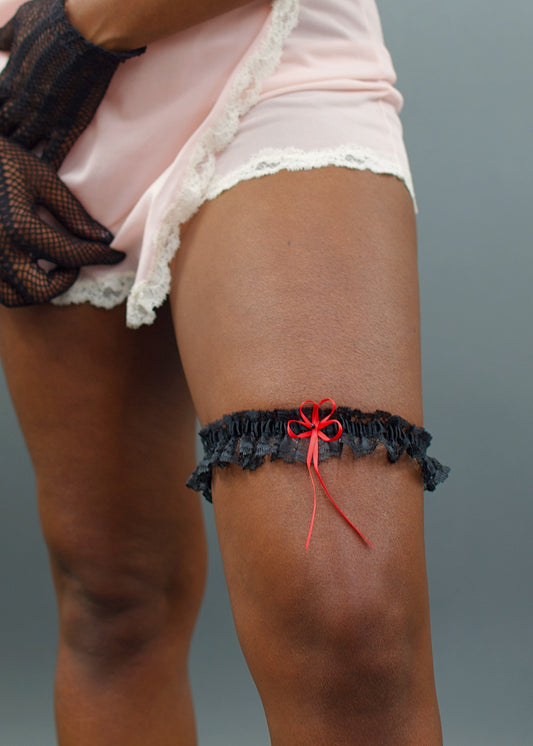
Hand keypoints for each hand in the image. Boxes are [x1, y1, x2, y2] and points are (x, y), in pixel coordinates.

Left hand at [0, 0, 144, 168]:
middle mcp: (22, 103)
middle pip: (2, 131)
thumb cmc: (54, 19)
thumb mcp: (19, 23)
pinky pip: (53, 152)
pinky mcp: (68, 124)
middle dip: (2, 142)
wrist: (89, 29)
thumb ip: (5, 37)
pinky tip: (40, 174)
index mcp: (8, 80)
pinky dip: (45, 165)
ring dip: (16, 154)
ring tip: (14, 167)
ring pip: (22, 145)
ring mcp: (44, 117)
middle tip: (4, 153)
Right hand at [0, 135, 124, 306]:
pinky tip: (28, 263)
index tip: (115, 253)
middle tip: (72, 260)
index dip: (100, 256)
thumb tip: (103, 239)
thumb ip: (73, 213)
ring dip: (38, 288)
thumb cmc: (2, 159)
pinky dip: (17, 285)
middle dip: (63, 280)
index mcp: (18, 228)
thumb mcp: (41, 179)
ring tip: (49, 264)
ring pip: (15, 298)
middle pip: (40, 292)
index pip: (71, 256)